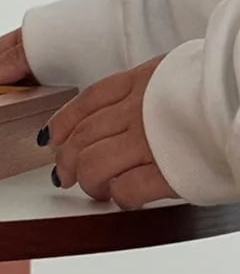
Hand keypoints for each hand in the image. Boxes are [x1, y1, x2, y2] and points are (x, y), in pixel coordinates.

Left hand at [42, 56, 176, 209]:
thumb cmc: (223, 89)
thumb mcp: (176, 74)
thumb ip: (148, 89)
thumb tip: (122, 107)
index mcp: (141, 81)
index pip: (86, 102)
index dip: (63, 123)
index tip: (50, 139)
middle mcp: (138, 110)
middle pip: (82, 139)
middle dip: (67, 162)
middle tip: (64, 176)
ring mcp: (150, 141)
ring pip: (93, 167)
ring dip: (89, 183)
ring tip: (97, 190)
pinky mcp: (170, 172)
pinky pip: (126, 191)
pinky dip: (119, 198)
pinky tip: (125, 199)